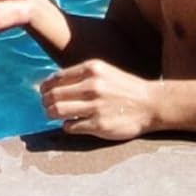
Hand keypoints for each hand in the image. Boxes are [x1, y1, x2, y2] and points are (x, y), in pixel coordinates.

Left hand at [39, 60, 158, 141]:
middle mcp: (93, 85)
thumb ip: (81, 76)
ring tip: (55, 116)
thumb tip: (51, 83)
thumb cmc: (125, 88)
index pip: (56, 78)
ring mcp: (95, 106)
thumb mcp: (105, 72)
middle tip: (47, 106)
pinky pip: (70, 126)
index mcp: (93, 69)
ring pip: (57, 111)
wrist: (151, 104)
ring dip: (52, 114)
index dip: (45, 87)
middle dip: (46, 102)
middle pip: (53, 95)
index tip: (44, 93)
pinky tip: (74, 124)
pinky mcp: (99, 125)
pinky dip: (67, 126)